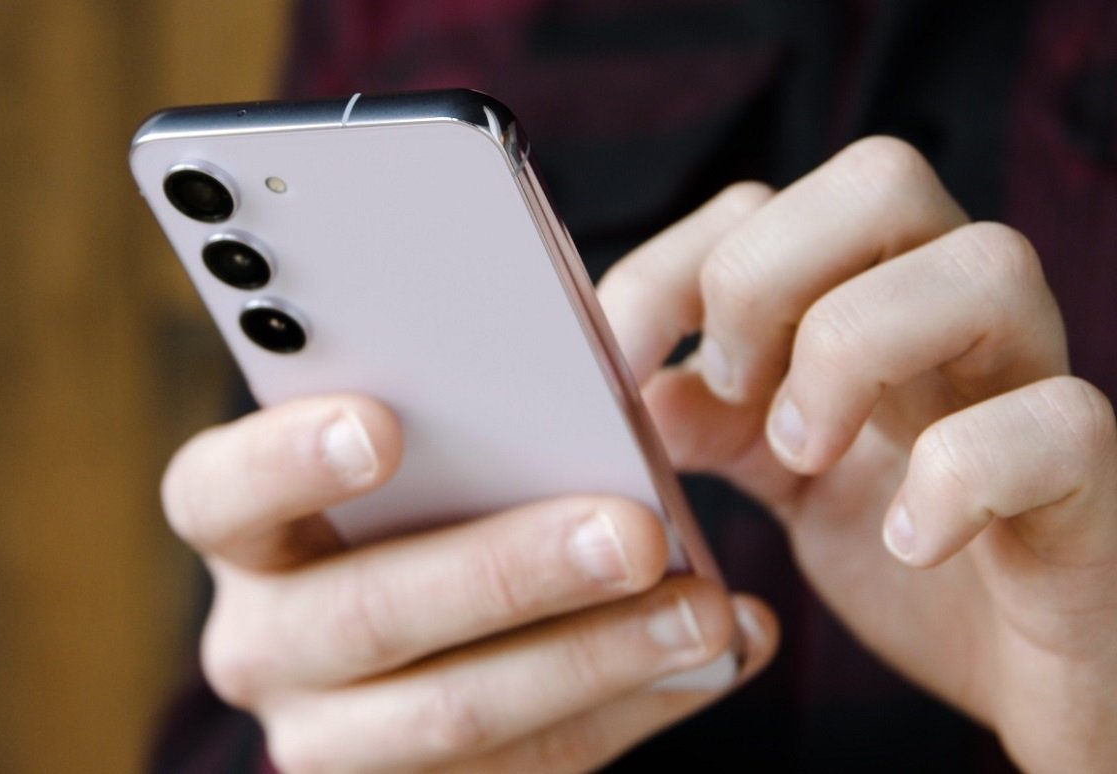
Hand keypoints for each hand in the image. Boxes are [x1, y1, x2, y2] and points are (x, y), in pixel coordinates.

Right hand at [161, 397, 776, 771]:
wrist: (436, 641)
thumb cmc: (435, 501)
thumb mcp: (428, 456)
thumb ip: (467, 408)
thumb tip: (590, 364)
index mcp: (246, 530)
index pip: (219, 491)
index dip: (288, 459)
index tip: (381, 425)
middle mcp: (264, 640)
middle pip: (366, 612)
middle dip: (509, 570)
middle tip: (633, 530)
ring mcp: (331, 735)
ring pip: (456, 711)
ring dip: (597, 655)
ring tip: (707, 610)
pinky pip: (529, 767)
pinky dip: (634, 706)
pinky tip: (716, 654)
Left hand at [600, 137, 1116, 771]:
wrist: (1027, 672)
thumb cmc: (908, 559)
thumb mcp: (788, 481)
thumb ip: (717, 425)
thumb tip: (639, 387)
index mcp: (869, 301)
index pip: (764, 206)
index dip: (670, 266)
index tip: (615, 359)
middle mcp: (958, 317)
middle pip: (880, 178)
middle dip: (764, 277)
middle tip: (732, 388)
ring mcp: (1035, 383)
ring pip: (985, 266)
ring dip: (855, 352)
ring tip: (804, 456)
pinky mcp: (1093, 479)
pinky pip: (1058, 423)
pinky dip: (961, 477)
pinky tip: (910, 541)